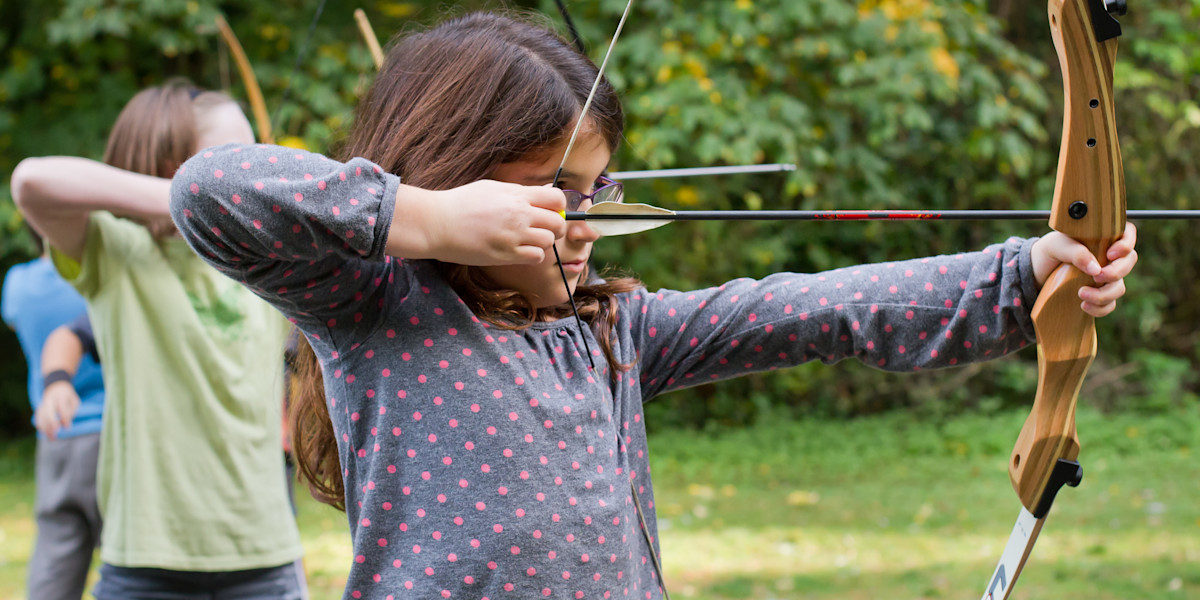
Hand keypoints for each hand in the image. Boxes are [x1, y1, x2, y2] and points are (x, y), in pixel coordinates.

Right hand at [35, 381, 80, 439]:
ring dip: (45, 428)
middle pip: (48, 411)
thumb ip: (71, 412)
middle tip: (56, 434)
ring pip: (41, 416)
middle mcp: (50, 399)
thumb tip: (66, 426)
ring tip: (52, 438)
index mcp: (61, 395)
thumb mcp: (74, 400)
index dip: (64, 418)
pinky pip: (38, 417)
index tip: (68, 428)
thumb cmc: (68, 396)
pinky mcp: (39, 407)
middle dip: (51, 423)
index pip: (62, 407)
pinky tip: (45, 433)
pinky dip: (40, 426)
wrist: (55, 385)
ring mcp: (43, 403)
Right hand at [393, 180, 566, 264]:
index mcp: (515, 195)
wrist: (436, 223)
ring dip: (543, 242)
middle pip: (558, 222)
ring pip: (549, 241)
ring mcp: (513, 236)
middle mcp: (518, 214)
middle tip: (542, 229)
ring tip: (527, 241)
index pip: (556, 197)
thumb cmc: (460, 203)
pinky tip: (520, 251)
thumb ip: (519, 191)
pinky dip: (533, 255)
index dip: (558, 206)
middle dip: (555, 226)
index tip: (550, 211)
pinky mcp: (505, 255)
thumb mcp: (492, 188)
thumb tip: (543, 191)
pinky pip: (536, 257)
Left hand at [1031, 222, 1137, 316]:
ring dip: (1105, 294)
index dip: (1126, 243)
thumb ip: (1075, 252)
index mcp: (1102, 237)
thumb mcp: (1056, 246)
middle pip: (1129, 262)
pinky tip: (1083, 306)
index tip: (1110, 254)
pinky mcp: (1098, 295)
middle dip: (1116, 272)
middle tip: (1096, 276)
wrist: (1035, 273)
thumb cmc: (1049, 252)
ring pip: (1119, 287)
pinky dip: (1100, 308)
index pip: (1127, 234)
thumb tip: (1096, 269)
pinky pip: (1109, 305)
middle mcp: (1108, 257)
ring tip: (1081, 294)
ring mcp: (1105, 277)